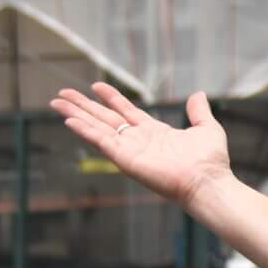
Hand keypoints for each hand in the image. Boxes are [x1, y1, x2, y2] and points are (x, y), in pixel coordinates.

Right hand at [52, 86, 234, 213]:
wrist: (208, 181)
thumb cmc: (210, 162)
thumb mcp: (206, 128)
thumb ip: (198, 112)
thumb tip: (198, 94)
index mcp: (154, 133)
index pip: (126, 112)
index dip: (111, 98)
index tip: (96, 86)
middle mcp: (138, 141)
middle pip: (104, 119)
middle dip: (83, 106)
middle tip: (62, 94)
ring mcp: (130, 150)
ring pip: (97, 128)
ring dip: (76, 115)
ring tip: (56, 103)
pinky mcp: (125, 159)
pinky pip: (102, 142)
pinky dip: (85, 131)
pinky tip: (70, 121)